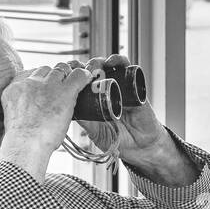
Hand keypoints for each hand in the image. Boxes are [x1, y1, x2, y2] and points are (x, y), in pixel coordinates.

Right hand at [0, 61, 94, 175]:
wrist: (26, 144)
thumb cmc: (21, 141)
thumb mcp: (14, 118)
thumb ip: (22, 108)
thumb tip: (33, 111)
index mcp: (15, 88)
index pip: (30, 74)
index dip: (41, 79)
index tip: (46, 86)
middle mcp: (30, 82)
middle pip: (46, 70)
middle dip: (55, 76)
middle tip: (62, 86)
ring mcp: (47, 85)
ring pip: (61, 70)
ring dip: (68, 76)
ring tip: (75, 83)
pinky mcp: (64, 91)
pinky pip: (78, 76)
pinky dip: (84, 76)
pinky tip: (88, 78)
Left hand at [78, 55, 197, 184]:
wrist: (141, 147)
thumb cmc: (119, 140)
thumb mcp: (96, 132)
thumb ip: (85, 121)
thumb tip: (69, 110)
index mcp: (94, 101)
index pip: (82, 83)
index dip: (75, 76)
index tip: (68, 74)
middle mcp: (106, 92)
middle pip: (93, 72)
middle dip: (85, 68)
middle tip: (82, 71)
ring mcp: (120, 87)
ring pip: (108, 67)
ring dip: (99, 62)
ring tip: (95, 66)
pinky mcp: (134, 86)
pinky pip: (127, 69)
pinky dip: (120, 61)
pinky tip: (112, 61)